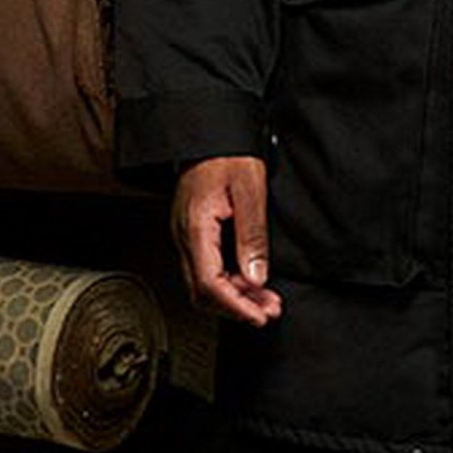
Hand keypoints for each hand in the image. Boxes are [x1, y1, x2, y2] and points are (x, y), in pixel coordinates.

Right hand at [173, 156, 283, 325]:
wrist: (209, 135)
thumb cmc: (228, 154)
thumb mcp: (250, 190)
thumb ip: (252, 236)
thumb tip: (257, 277)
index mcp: (195, 228)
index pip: (209, 284)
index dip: (235, 306)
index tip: (258, 316)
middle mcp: (184, 237)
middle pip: (202, 292)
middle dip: (236, 308)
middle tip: (267, 312)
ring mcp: (186, 237)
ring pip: (204, 284)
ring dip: (234, 297)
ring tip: (266, 301)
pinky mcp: (193, 234)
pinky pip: (206, 269)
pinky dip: (229, 282)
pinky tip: (251, 283)